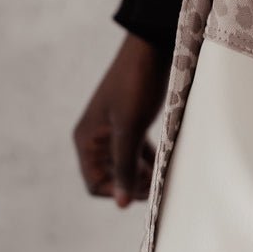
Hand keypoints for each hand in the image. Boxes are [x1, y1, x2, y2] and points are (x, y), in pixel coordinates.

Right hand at [72, 32, 170, 207]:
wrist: (152, 47)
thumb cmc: (136, 85)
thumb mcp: (129, 128)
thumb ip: (124, 166)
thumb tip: (120, 204)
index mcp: (86, 139)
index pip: (95, 183)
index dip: (118, 191)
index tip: (146, 192)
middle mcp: (95, 137)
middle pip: (111, 175)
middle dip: (133, 183)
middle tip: (160, 186)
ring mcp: (112, 129)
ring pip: (125, 163)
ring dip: (143, 172)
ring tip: (165, 176)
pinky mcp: (130, 121)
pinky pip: (136, 149)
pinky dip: (149, 157)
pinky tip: (166, 161)